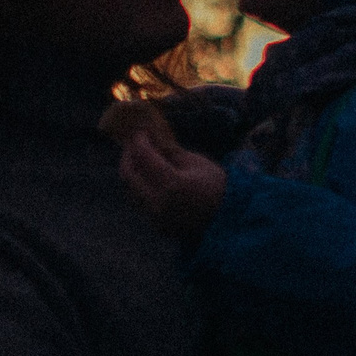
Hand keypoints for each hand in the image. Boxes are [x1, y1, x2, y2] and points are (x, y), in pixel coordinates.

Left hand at [113, 116, 227, 240]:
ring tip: (138, 157)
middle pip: (128, 175)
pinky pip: (140, 202)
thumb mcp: (196, 162)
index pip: (144, 157)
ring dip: (132, 171)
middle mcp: (158, 202)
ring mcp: (155, 217)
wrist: (227, 220)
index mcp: (171, 184)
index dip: (139, 140)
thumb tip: (152, 137)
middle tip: (133, 142)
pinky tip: (147, 176)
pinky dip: (140, 186)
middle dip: (128, 155)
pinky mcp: (157, 225)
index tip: (140, 130)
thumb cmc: (215, 186)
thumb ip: (170, 151)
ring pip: (130, 190)